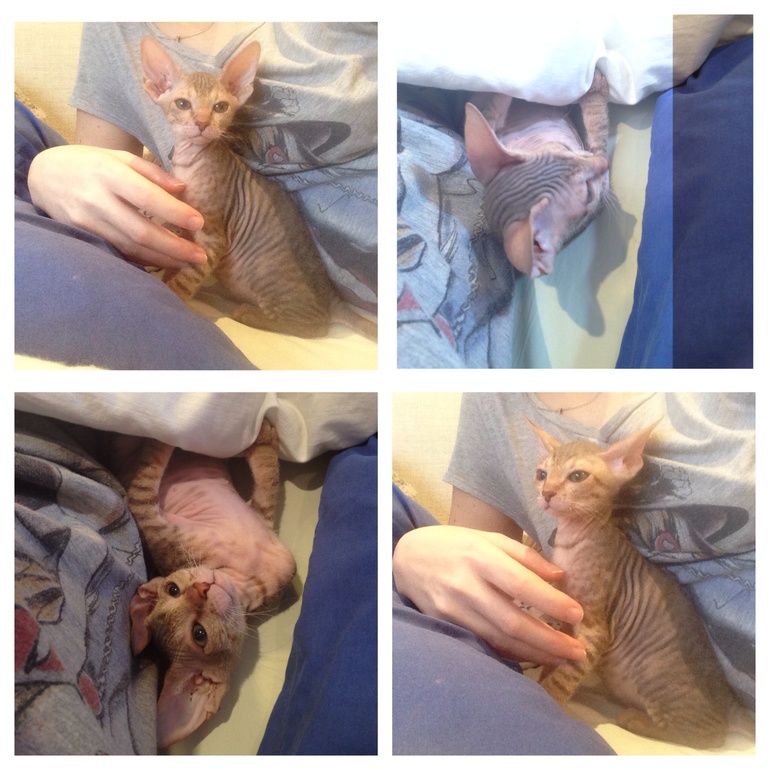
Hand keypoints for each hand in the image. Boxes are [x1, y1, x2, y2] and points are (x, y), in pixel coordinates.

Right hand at [28, 145, 207, 267]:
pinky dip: (144, 260)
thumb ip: (151, 171)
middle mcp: (97, 199)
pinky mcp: (83, 237)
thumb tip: (182, 189)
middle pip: (141, 231)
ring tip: (189, 262)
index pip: (146, 197)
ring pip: (131, 248)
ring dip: (163, 258)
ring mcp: (88, 222)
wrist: (43, 176)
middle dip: (175, 247)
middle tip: (201, 256)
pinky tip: (165, 263)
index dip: (174, 213)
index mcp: (108, 173)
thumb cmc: (89, 163)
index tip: (200, 223)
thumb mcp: (119, 157)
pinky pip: (119, 253)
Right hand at [393, 525, 585, 665]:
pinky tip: (533, 656)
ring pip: (499, 639)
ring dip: (535, 653)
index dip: (550, 602)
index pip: (520, 583)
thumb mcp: (488, 537)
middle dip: (549, 639)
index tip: (578, 614)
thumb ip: (524, 555)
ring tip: (563, 658)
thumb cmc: (454, 544)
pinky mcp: (447, 626)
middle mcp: (465, 584)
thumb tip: (559, 577)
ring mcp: (454, 609)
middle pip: (512, 620)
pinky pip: (485, 644)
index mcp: (479, 556)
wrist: (407, 558)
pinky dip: (511, 654)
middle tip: (578, 650)